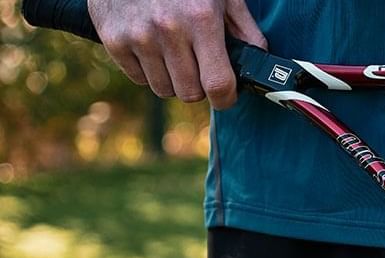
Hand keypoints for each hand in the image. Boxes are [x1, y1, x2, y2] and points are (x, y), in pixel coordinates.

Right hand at [88, 0, 266, 108]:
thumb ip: (244, 29)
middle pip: (190, 93)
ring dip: (174, 80)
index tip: (226, 96)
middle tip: (199, 68)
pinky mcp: (114, 40)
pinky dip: (149, 71)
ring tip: (175, 54)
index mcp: (201, 19)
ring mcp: (138, 36)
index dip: (226, 98)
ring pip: (164, 90)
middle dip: (199, 87)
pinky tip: (153, 48)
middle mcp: (168, 30)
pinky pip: (139, 79)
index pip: (217, 84)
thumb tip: (258, 60)